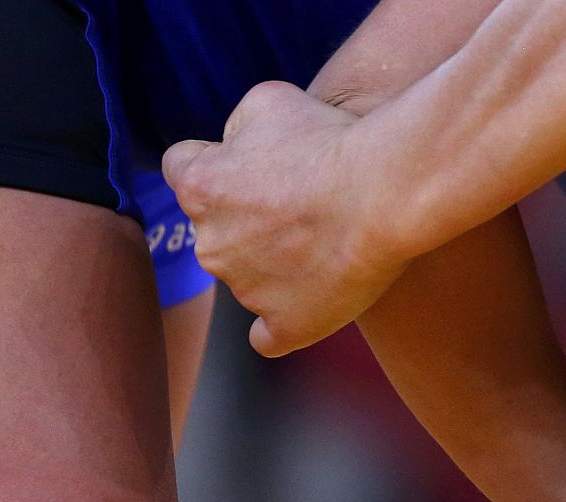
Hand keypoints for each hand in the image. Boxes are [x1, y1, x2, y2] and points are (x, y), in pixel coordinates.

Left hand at [163, 82, 402, 356]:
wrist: (383, 194)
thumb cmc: (330, 140)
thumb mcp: (268, 101)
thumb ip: (235, 127)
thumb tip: (234, 151)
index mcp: (198, 187)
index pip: (182, 168)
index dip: (219, 161)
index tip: (255, 162)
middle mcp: (210, 245)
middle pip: (216, 227)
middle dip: (248, 215)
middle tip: (302, 200)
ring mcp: (246, 291)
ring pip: (248, 275)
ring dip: (274, 260)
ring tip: (327, 238)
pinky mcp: (287, 325)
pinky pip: (268, 337)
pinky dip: (282, 322)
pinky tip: (303, 307)